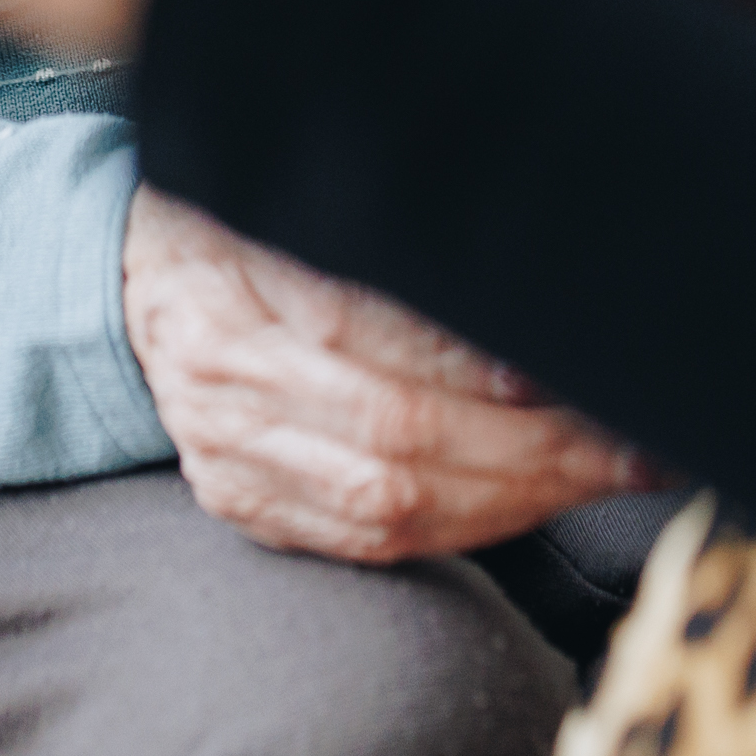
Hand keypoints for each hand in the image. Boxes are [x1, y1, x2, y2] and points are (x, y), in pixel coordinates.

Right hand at [123, 187, 652, 560]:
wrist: (126, 278)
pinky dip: (463, 528)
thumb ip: (388, 267)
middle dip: (534, 460)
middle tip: (628, 445)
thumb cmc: (227, 223)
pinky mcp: (248, 510)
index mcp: (229, 311)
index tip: (587, 384)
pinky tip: (528, 502)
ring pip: (394, 512)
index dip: (492, 387)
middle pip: (399, 453)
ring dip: (516, 502)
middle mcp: (224, 400)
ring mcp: (230, 467)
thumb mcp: (291, 211)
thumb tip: (514, 333)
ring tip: (601, 475)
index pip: (382, 365)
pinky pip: (370, 544)